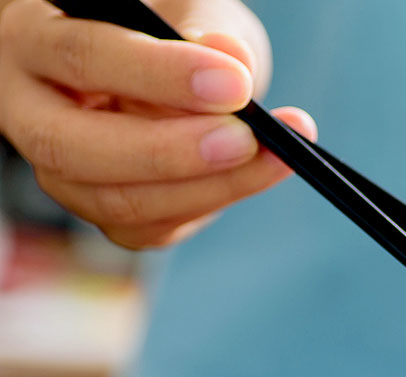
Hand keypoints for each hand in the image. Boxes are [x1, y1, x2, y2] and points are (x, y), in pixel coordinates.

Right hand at [0, 0, 315, 248]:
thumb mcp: (189, 10)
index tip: (235, 84)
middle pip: (74, 148)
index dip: (159, 75)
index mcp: (33, 41)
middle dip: (170, 151)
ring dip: (209, 186)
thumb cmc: (170, 31)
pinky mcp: (103, 211)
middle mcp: (29, 111)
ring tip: (279, 155)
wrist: (170, 72)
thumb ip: (206, 30)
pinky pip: (152, 228)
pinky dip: (213, 202)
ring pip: (117, 202)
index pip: (82, 57)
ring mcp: (61, 172)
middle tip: (247, 138)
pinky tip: (261, 172)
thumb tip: (232, 62)